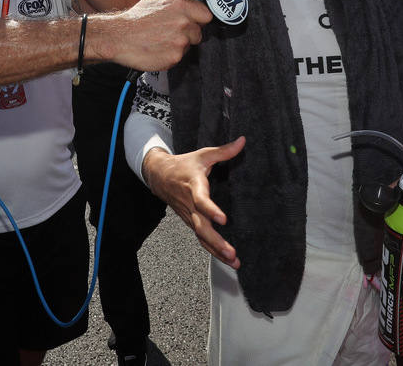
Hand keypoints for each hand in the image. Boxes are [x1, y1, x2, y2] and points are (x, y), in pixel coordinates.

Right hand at [93, 0, 212, 70]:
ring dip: (178, 46)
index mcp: (180, 7)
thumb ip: (174, 1)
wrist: (119, 37)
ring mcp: (180, 42)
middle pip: (199, 33)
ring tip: (161, 42)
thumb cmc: (134, 19)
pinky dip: (170, 56)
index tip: (195, 22)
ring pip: (188, 46)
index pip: (206, 15)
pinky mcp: (175, 57)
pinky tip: (158, 50)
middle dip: (188, 35)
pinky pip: (178, 57)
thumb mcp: (154, 0)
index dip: (200, 19)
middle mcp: (183, 23)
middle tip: (171, 34)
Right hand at [143, 137, 245, 267]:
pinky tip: (226, 259)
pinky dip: (213, 250)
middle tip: (231, 252)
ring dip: (217, 251)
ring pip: (202, 237)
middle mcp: (191, 205)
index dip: (211, 210)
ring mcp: (190, 216)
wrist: (159, 175)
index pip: (201, 200)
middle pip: (202, 227)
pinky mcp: (190, 222)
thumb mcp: (203, 155)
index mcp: (194, 187)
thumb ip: (224, 151)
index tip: (223, 219)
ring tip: (234, 261)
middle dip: (217, 242)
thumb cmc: (183, 165)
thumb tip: (243, 141)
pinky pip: (201, 239)